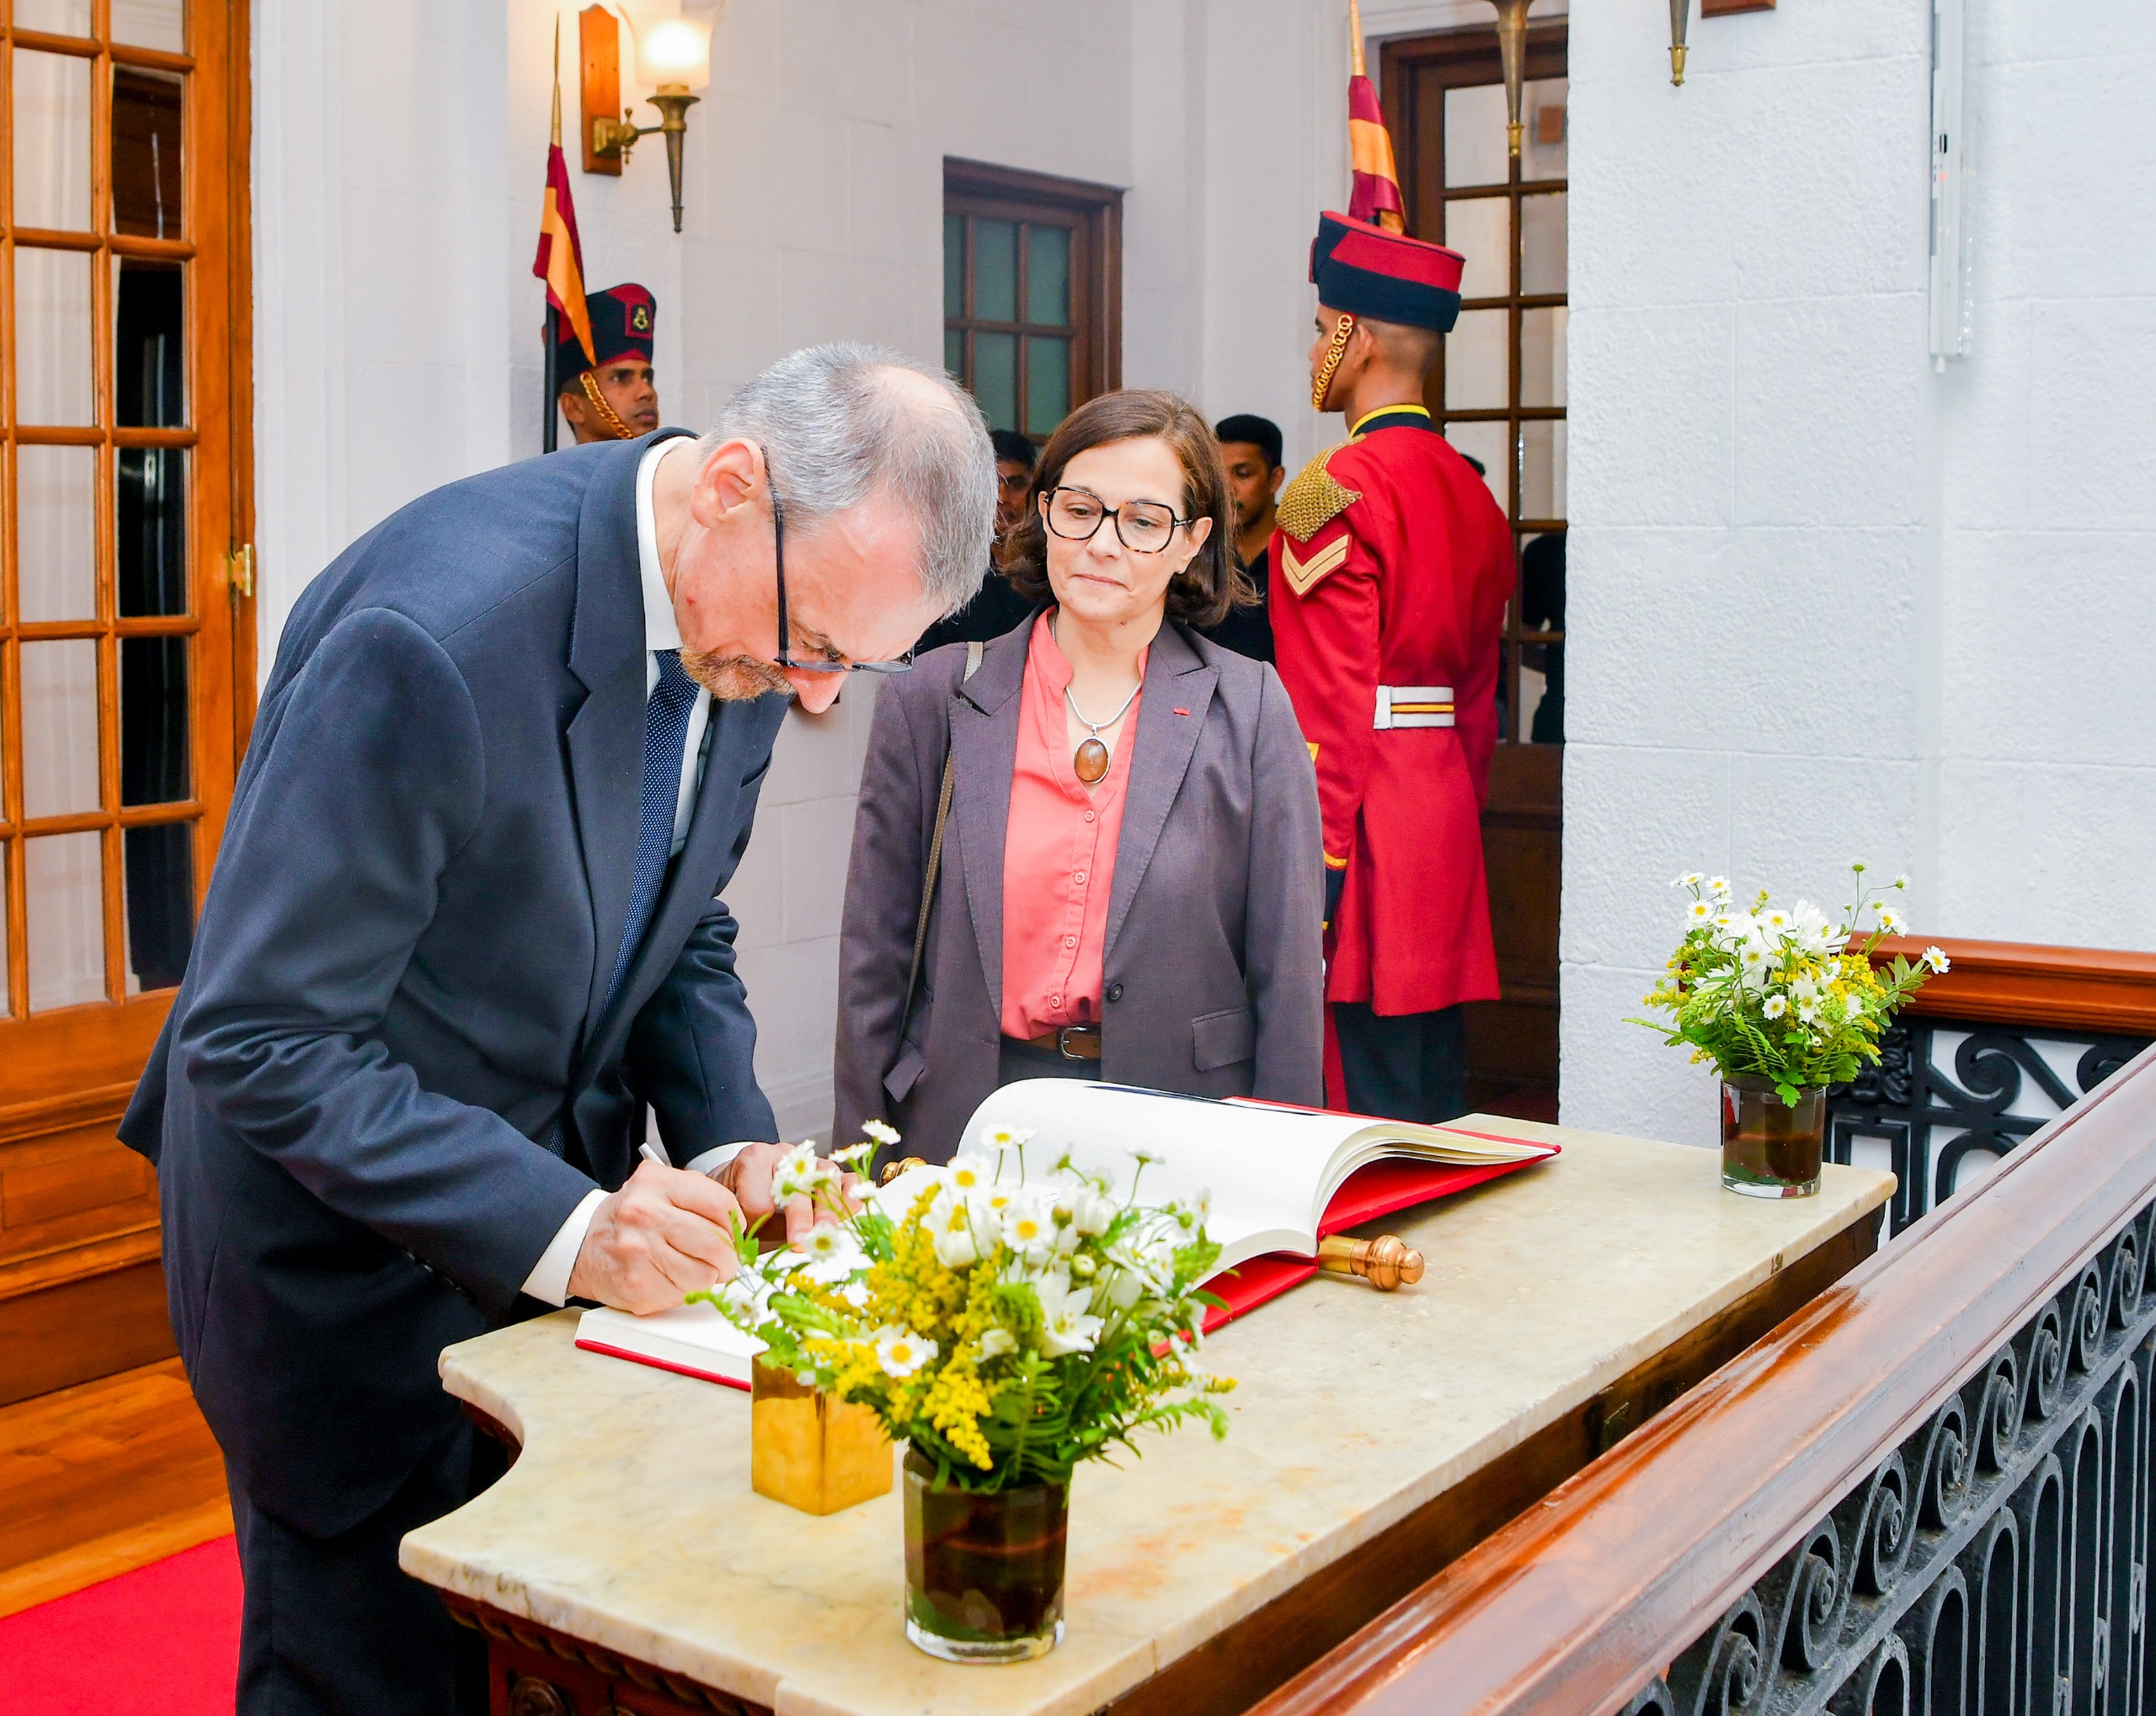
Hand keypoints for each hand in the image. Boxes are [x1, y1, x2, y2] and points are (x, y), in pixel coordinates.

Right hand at [567, 1159, 742, 1314]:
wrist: (584, 1245)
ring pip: (704, 1275)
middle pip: (715, 1244)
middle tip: (725, 1261)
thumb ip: (700, 1196)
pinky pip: (684, 1295)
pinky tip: (670, 1278)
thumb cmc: (632, 1217)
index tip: (733, 1232)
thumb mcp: (661, 1188)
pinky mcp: (637, 1286)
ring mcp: (639, 1252)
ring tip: (694, 1268)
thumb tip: (739, 1227)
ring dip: (709, 1277)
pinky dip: (686, 1290)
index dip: (735, 1223)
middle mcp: (644, 1215)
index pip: (720, 1204)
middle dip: (729, 1258)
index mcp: (656, 1183)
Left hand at [715, 1143, 865, 1246]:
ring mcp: (810, 1161)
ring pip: (826, 1179)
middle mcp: (785, 1155)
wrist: (745, 1183)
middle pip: (797, 1183)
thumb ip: (746, 1227)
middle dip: (799, 1217)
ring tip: (826, 1234)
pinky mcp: (830, 1173)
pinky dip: (852, 1195)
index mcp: (753, 1161)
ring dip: (828, 1210)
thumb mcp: (734, 1212)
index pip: (759, 1197)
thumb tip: (754, 1249)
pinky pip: (848, 1178)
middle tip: (800, 1242)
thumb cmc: (741, 1201)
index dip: (758, 1222)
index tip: (754, 1236)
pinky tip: (851, 1210)